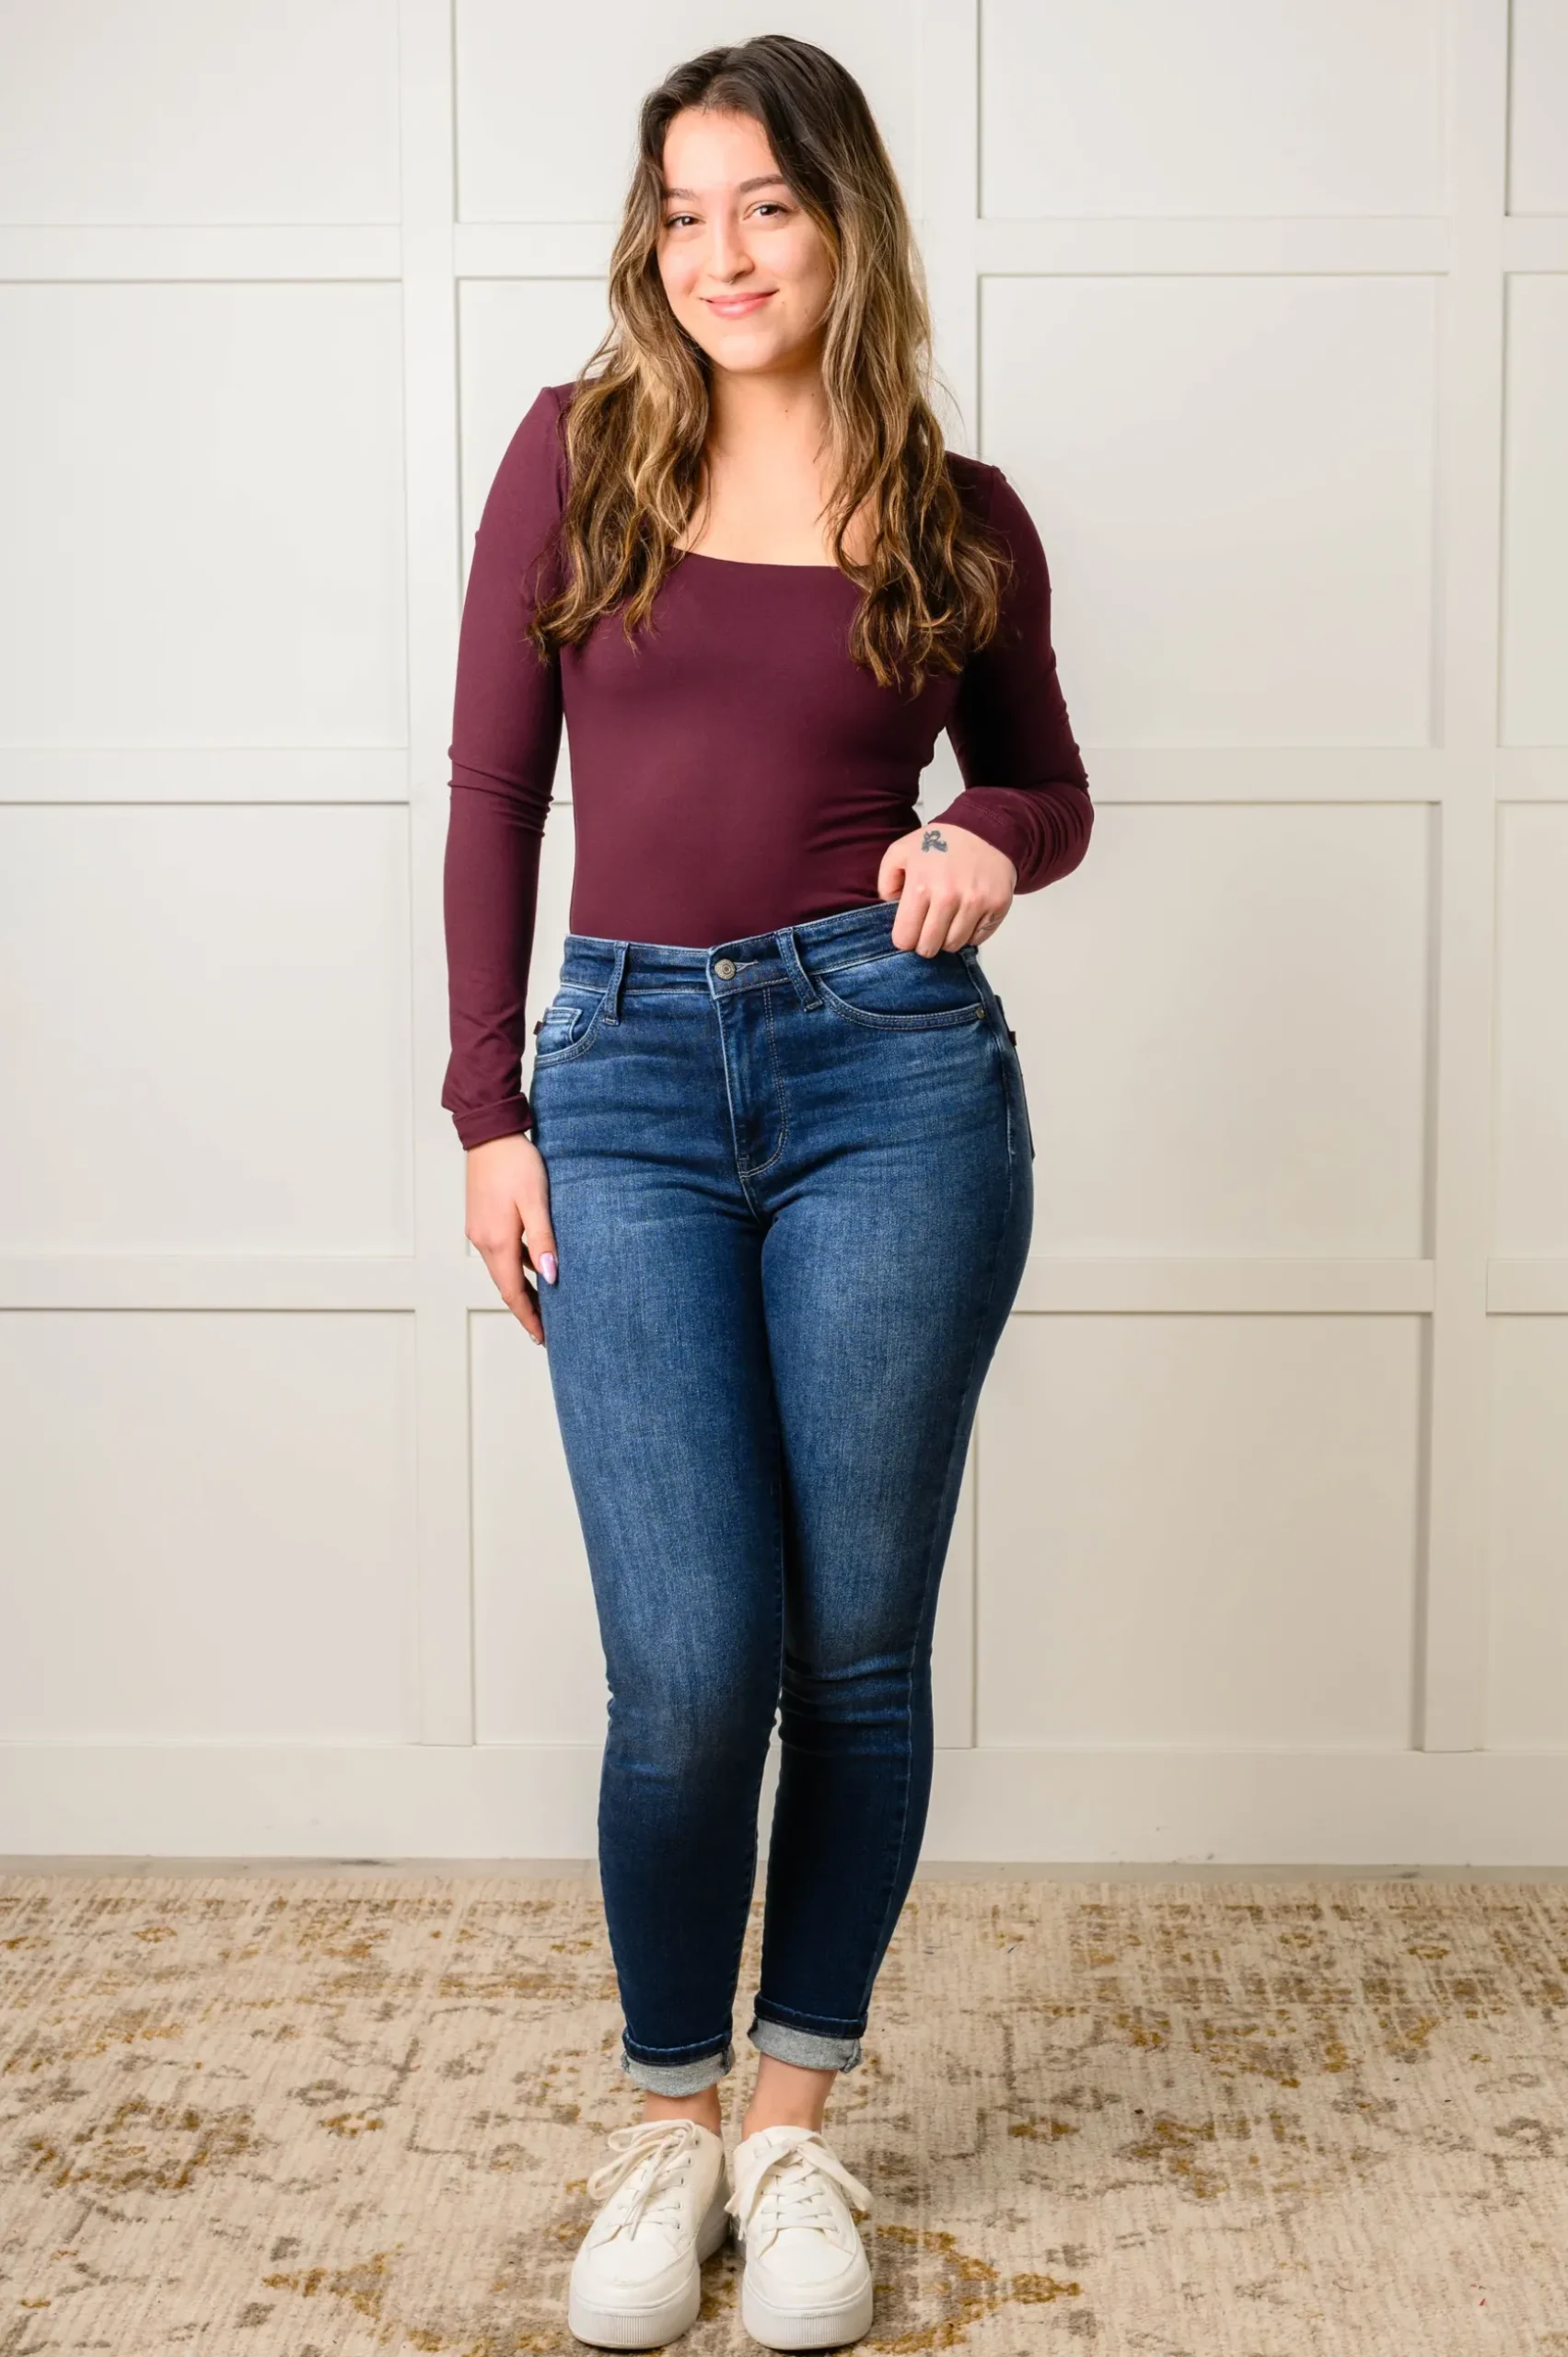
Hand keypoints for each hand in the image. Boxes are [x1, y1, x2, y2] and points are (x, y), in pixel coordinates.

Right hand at [464, 1132, 556, 1343]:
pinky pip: (501, 1252)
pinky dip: (516, 1267)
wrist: (490, 1133)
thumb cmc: (516, 1163)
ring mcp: (480, 1230)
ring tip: (543, 1304)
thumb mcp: (536, 1201)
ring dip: (520, 1288)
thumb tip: (550, 1277)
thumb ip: (543, 1240)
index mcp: (497, 1241)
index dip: (528, 1317)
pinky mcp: (483, 1219)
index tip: (542, 1337)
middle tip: (545, 1329)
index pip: (513, 1292)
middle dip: (525, 1308)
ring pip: (502, 1270)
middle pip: (505, 1285)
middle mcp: (484, 1240)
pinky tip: (533, 1266)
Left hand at [876, 821, 1017, 955]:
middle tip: (927, 928)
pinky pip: (977, 939)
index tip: (909, 929)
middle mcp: (948, 897)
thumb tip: (888, 910)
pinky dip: (970, 933)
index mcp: (921, 886)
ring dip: (947, 938)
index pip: (905, 939)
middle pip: (929, 947)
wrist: (984, 829)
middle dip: (924, 942)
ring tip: (947, 919)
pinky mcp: (996, 906)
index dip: (904, 938)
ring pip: (954, 946)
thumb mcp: (901, 852)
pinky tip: (966, 915)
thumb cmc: (940, 843)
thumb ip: (886, 883)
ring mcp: (975, 903)